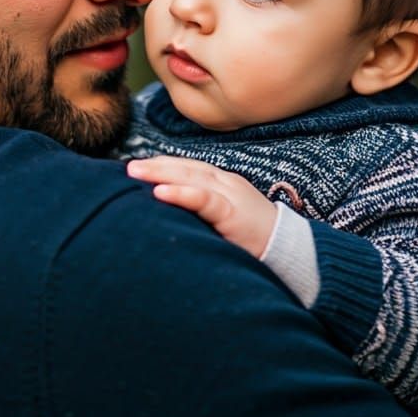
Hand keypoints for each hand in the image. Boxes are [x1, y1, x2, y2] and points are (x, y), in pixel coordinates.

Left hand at [126, 156, 277, 257]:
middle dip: (155, 165)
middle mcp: (226, 183)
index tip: (138, 167)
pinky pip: (205, 199)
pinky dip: (182, 193)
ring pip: (191, 176)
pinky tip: (161, 192)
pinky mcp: (233, 213)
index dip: (163, 165)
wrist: (290, 251)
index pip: (189, 167)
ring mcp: (231, 195)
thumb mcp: (226, 221)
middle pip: (185, 167)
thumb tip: (172, 219)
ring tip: (135, 172)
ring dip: (161, 173)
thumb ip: (204, 214)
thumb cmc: (255, 240)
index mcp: (224, 184)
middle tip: (127, 167)